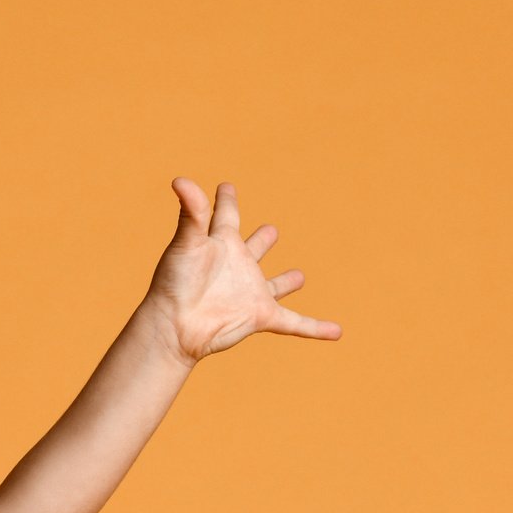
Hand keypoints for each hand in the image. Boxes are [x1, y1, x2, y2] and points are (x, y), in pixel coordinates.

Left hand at [138, 178, 341, 363]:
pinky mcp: (260, 315)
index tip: (226, 187)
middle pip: (252, 248)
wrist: (175, 326)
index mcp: (220, 243)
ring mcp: (250, 292)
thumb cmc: (175, 283)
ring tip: (299, 276)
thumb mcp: (187, 243)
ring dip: (286, 282)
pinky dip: (317, 329)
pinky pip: (296, 323)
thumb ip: (192, 212)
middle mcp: (236, 267)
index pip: (225, 214)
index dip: (225, 200)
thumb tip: (181, 180)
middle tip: (270, 230)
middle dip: (261, 240)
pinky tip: (337, 332)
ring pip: (273, 286)